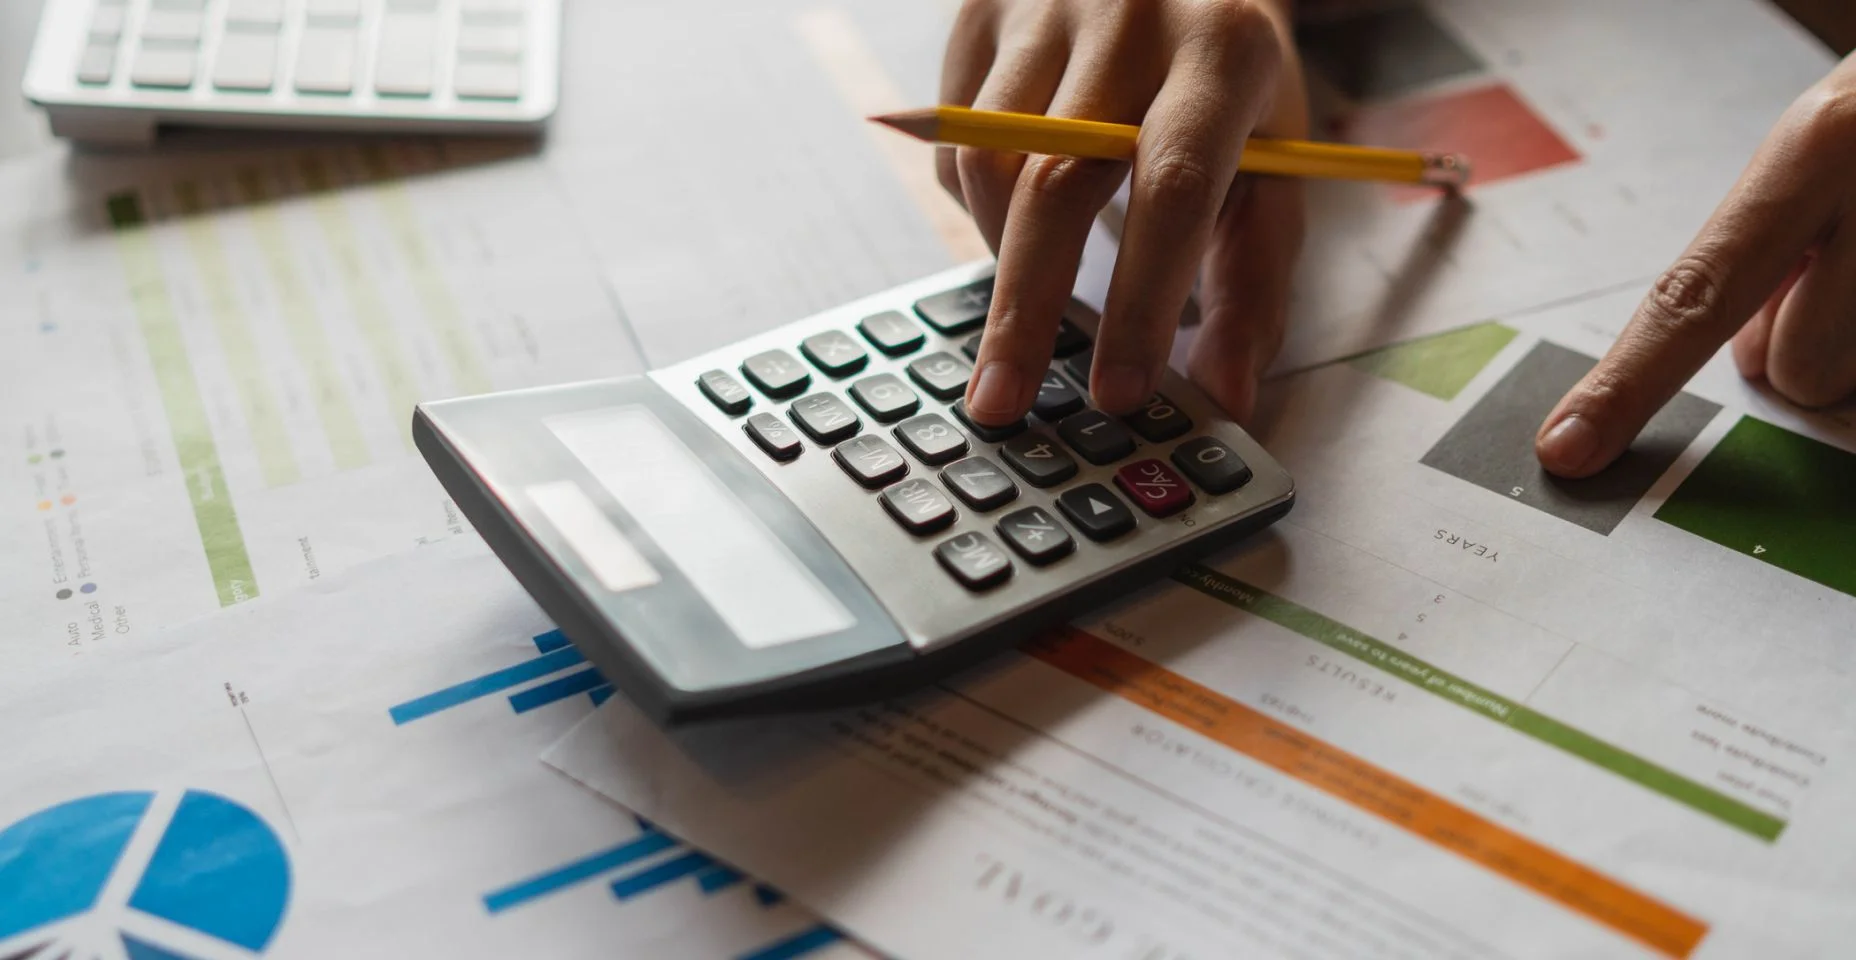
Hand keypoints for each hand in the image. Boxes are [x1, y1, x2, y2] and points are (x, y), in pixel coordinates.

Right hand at [942, 0, 1308, 424]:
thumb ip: (1255, 281)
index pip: (1174, 190)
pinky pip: (956, 139)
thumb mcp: (1274, 163)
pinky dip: (978, 201)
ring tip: (1031, 293)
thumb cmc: (1227, 80)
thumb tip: (1227, 395)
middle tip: (1003, 401)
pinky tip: (1019, 210)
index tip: (1116, 392)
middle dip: (1026, 309)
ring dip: (1001, 256)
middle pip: (1055, 184)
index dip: (1141, 301)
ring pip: (988, 165)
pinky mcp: (980, 10)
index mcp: (1226, 53)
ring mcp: (1044, 7)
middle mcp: (1132, 16)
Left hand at [1537, 53, 1855, 476]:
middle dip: (1808, 341)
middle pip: (1793, 369)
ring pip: (1852, 380)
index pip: (1694, 296)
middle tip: (1844, 269)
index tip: (1568, 447)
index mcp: (1818, 149)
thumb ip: (1764, 251)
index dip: (1625, 385)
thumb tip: (1747, 360)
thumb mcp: (1825, 152)